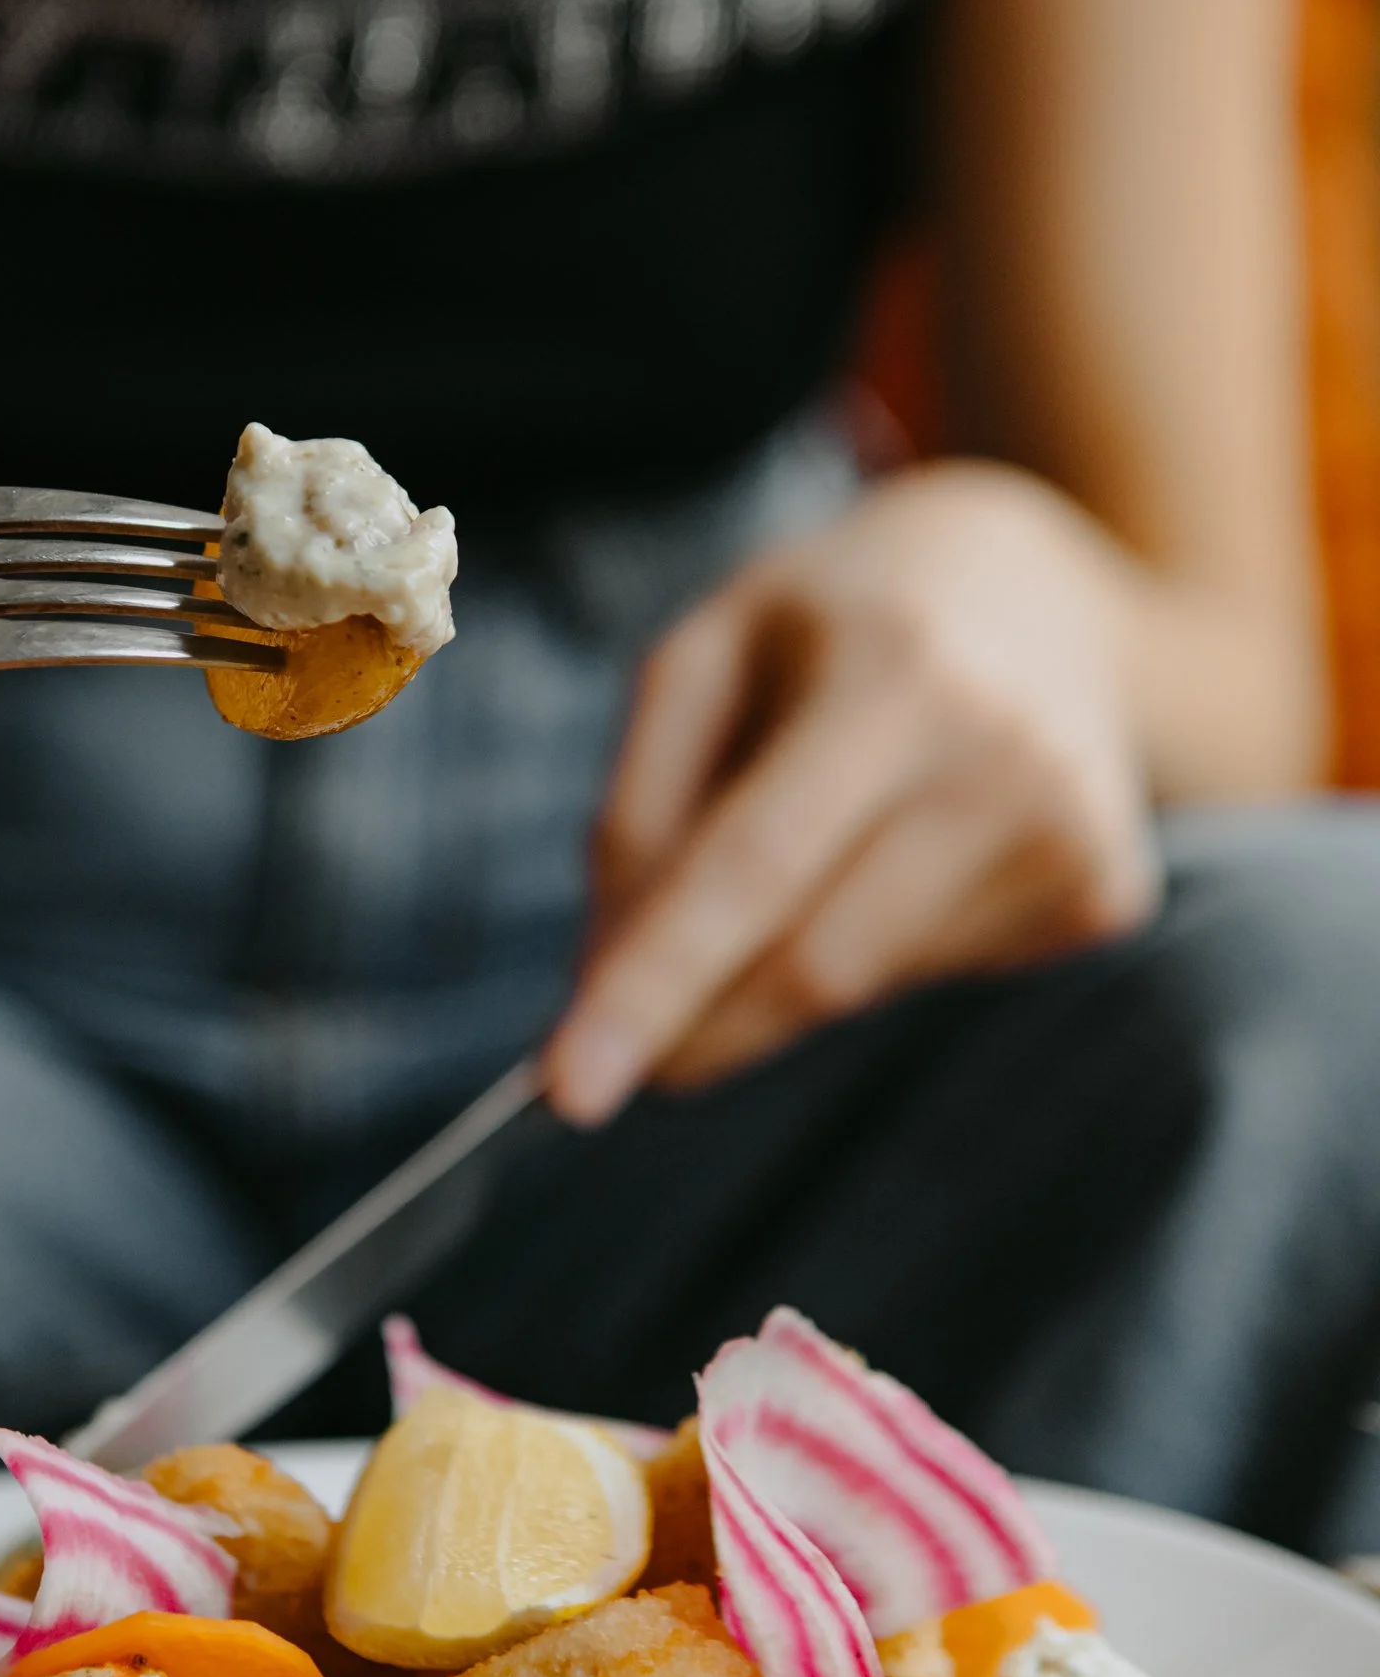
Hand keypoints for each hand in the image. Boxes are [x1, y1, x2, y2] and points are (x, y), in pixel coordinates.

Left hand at [544, 461, 1159, 1123]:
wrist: (1040, 585)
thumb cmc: (836, 622)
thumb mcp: (708, 655)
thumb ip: (638, 811)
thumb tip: (601, 983)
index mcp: (895, 670)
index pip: (752, 865)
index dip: (655, 983)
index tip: (568, 1092)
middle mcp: (1005, 751)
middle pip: (814, 962)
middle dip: (699, 1025)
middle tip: (619, 1052)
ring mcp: (1075, 829)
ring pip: (866, 984)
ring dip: (788, 962)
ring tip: (824, 833)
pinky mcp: (1109, 893)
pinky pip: (931, 975)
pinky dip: (874, 945)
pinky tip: (906, 849)